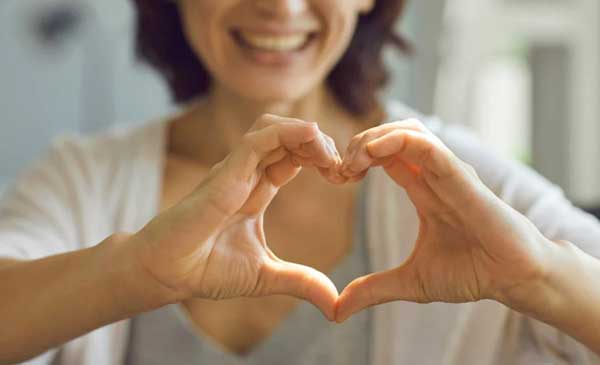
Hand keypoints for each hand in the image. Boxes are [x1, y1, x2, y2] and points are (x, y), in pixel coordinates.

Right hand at [132, 114, 343, 319]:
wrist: (167, 274)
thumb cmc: (205, 269)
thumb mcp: (266, 276)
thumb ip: (301, 282)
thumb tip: (335, 304)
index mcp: (257, 190)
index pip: (294, 157)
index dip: (321, 159)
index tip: (345, 177)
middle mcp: (247, 174)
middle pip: (288, 137)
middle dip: (320, 143)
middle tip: (343, 167)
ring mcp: (235, 170)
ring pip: (273, 128)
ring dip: (306, 133)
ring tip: (329, 155)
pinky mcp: (225, 174)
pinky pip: (258, 139)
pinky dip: (287, 132)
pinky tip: (312, 138)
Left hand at [336, 119, 551, 320]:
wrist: (512, 280)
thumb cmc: (472, 273)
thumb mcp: (411, 282)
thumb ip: (373, 289)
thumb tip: (338, 311)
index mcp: (422, 190)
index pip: (385, 156)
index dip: (356, 159)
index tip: (336, 178)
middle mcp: (433, 176)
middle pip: (392, 136)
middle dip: (359, 143)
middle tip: (339, 168)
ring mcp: (448, 173)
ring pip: (408, 131)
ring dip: (373, 137)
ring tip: (353, 160)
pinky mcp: (461, 178)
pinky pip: (428, 147)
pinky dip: (396, 141)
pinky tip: (371, 154)